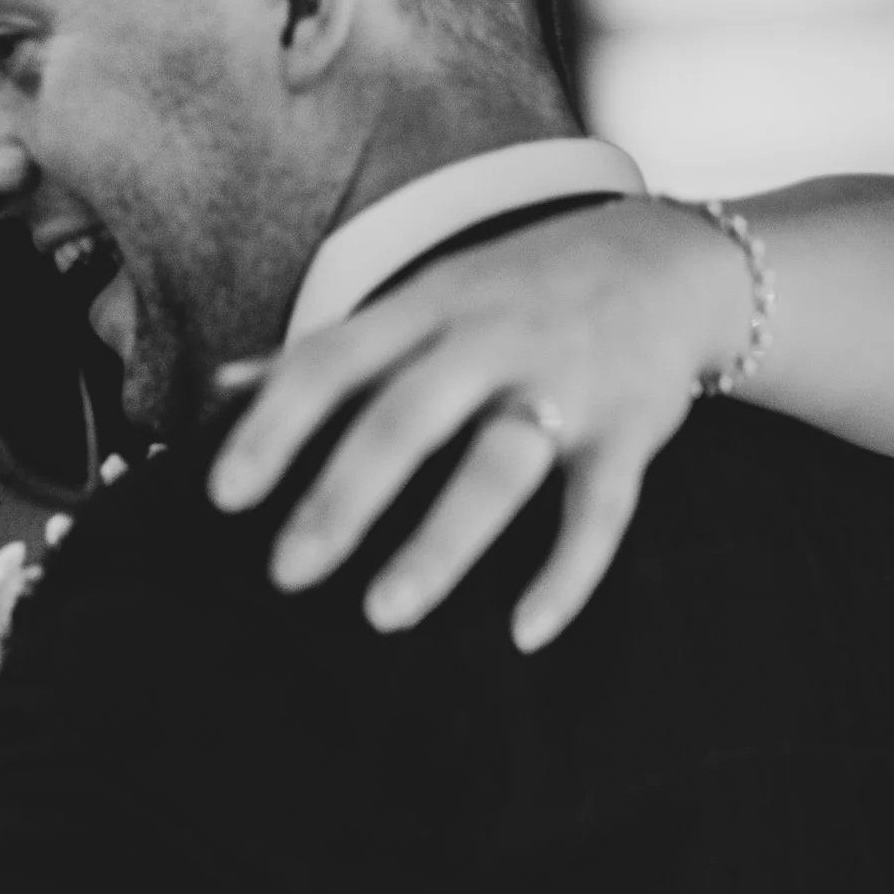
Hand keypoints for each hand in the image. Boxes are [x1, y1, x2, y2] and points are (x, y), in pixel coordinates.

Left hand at [208, 197, 749, 650]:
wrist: (673, 260)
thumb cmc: (516, 293)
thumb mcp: (421, 300)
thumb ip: (329, 350)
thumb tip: (220, 386)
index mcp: (424, 307)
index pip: (330, 363)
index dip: (272, 427)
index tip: (220, 494)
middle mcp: (490, 339)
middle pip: (404, 419)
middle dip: (342, 497)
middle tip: (285, 573)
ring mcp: (564, 384)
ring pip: (497, 467)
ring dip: (439, 543)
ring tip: (382, 614)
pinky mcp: (631, 430)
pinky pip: (602, 510)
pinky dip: (568, 573)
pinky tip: (525, 632)